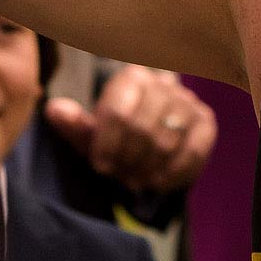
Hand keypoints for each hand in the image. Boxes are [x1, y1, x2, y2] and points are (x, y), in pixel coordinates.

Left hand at [44, 65, 215, 192]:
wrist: (148, 145)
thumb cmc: (114, 139)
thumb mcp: (91, 135)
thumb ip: (74, 124)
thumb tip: (54, 109)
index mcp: (131, 78)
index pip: (118, 112)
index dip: (107, 145)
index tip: (101, 166)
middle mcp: (162, 83)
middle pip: (143, 128)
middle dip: (128, 159)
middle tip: (121, 175)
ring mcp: (187, 101)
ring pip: (167, 140)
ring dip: (148, 167)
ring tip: (136, 179)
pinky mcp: (206, 121)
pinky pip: (193, 150)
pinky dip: (174, 172)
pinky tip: (159, 182)